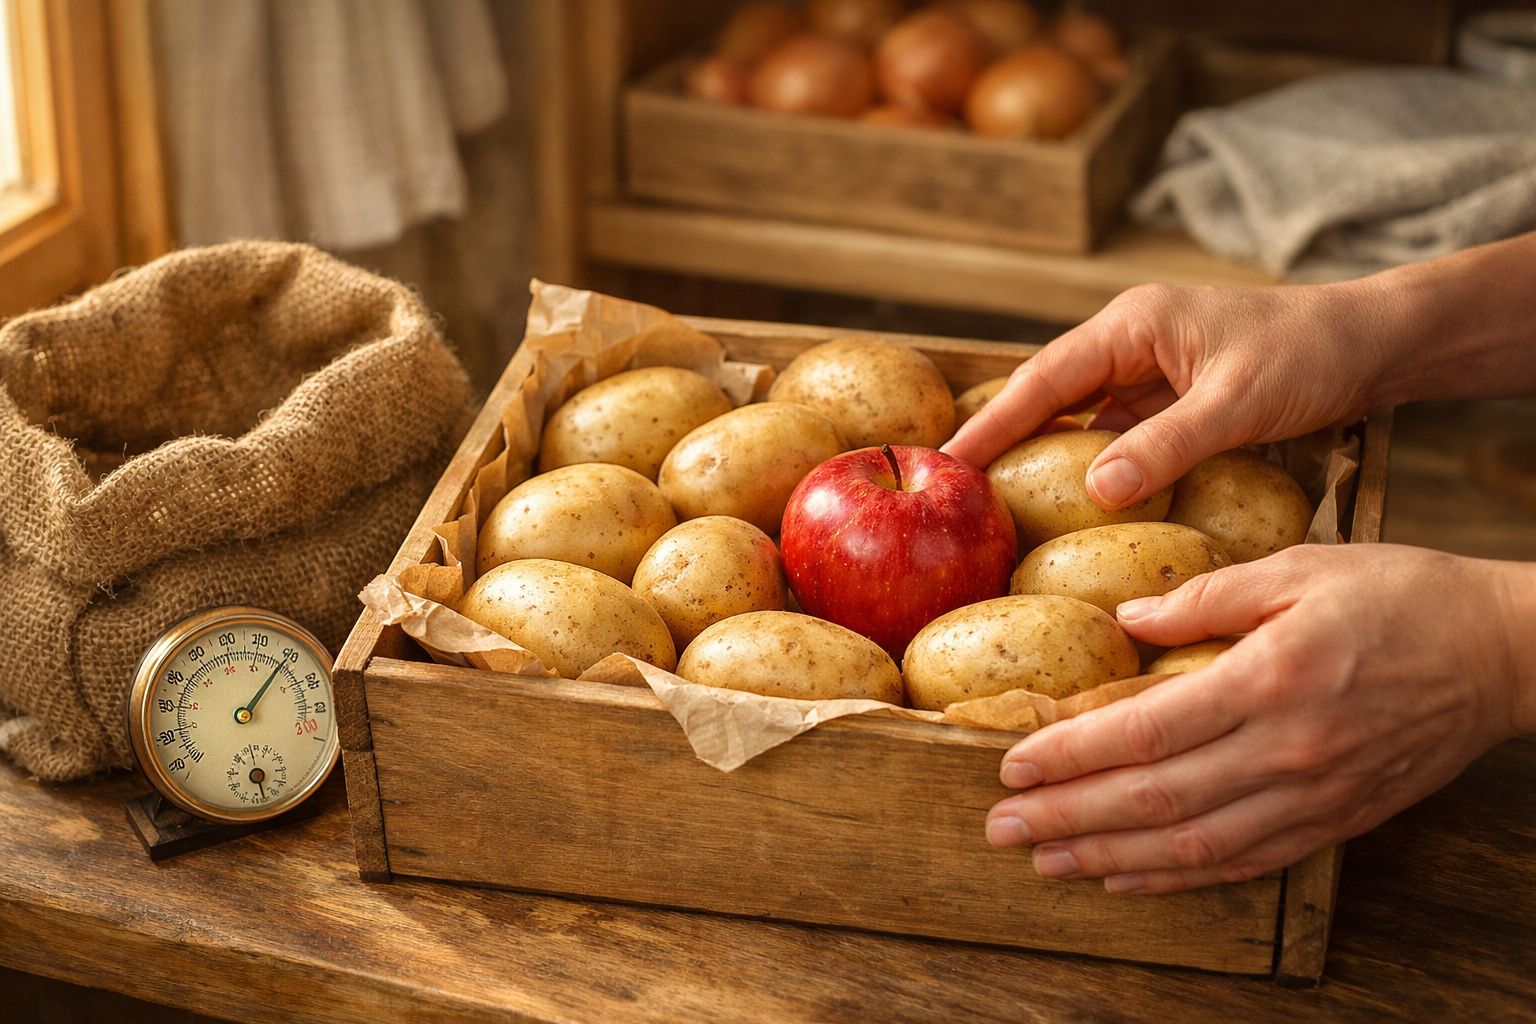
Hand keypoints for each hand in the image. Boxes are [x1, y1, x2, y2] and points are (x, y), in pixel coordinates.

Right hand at [942, 280, 1393, 506]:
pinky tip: (1072, 498)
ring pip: (1079, 414)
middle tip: (954, 485)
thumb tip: (1098, 490)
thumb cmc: (1311, 354)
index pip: (1045, 377)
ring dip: (1042, 452)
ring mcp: (1150, 369)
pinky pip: (1115, 431)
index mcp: (1134, 325)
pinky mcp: (1171, 396)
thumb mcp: (1238, 404)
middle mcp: (1131, 341)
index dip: (994, 421)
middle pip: (1049, 392)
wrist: (1374, 342)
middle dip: (1002, 435)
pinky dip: (1090, 462)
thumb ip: (1166, 445)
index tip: (949, 458)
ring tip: (995, 498)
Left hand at [983, 544, 1534, 893]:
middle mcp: (1287, 750)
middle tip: (1001, 828)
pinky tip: (1125, 875)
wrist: (1502, 654)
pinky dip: (1178, 876)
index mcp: (1270, 678)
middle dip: (1069, 817)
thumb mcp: (1298, 569)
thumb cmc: (1398, 596)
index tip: (1011, 766)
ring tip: (1043, 861)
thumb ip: (1204, 596)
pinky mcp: (1335, 820)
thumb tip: (1126, 619)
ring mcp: (1313, 795)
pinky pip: (1243, 861)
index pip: (1146, 730)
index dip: (1072, 753)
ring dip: (1108, 856)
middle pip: (1155, 798)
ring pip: (1192, 844)